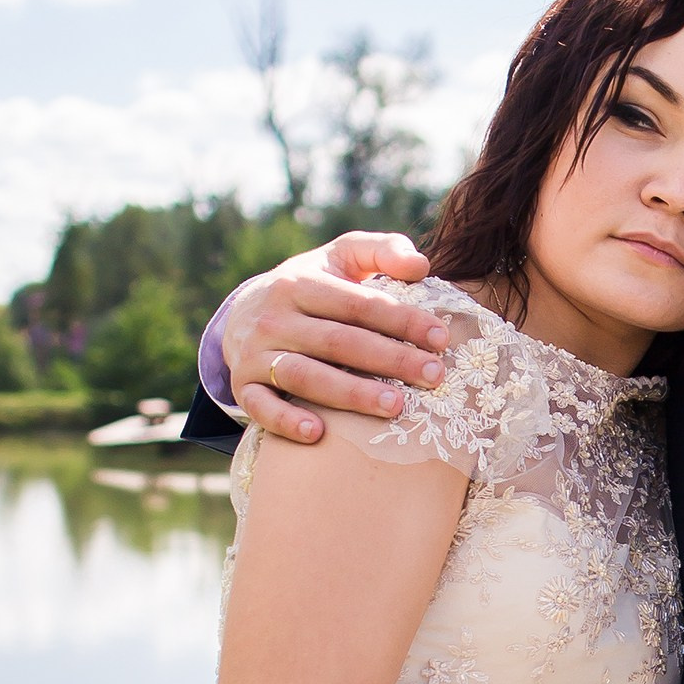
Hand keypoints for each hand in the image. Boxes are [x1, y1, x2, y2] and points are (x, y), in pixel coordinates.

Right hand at [220, 234, 444, 444]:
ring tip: (395, 405)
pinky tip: (318, 433)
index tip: (441, 338)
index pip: (359, 304)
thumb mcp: (340, 257)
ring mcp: (255, 355)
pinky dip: (286, 421)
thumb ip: (382, 250)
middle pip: (339, 341)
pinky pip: (261, 408)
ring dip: (350, 393)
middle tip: (434, 375)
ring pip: (305, 376)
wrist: (242, 313)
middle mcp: (275, 318)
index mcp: (300, 283)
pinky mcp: (243, 387)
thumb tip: (421, 265)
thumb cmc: (310, 286)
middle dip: (390, 359)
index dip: (402, 320)